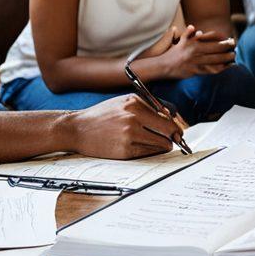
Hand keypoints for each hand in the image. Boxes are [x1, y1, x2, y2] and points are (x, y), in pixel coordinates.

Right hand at [66, 94, 184, 158]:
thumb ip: (147, 107)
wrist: (76, 129)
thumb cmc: (102, 115)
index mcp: (134, 104)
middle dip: (174, 138)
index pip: (167, 118)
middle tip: (175, 141)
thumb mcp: (124, 102)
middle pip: (168, 132)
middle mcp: (133, 119)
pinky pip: (148, 153)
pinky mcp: (124, 151)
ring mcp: (128, 136)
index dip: (176, 127)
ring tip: (158, 144)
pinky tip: (146, 148)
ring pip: (160, 144)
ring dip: (163, 146)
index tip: (178, 132)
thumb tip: (171, 118)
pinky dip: (151, 152)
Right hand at [158, 25, 235, 77]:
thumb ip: (188, 34)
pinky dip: (219, 69)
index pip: (212, 43)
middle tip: (235, 50)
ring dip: (225, 60)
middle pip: (215, 52)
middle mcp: (195, 53)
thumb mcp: (180, 41)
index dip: (223, 43)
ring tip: (233, 58)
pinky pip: (209, 70)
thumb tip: (193, 27)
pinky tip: (225, 67)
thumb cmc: (173, 53)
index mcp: (193, 44)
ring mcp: (195, 62)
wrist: (163, 66)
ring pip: (214, 61)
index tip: (231, 42)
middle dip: (227, 51)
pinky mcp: (194, 71)